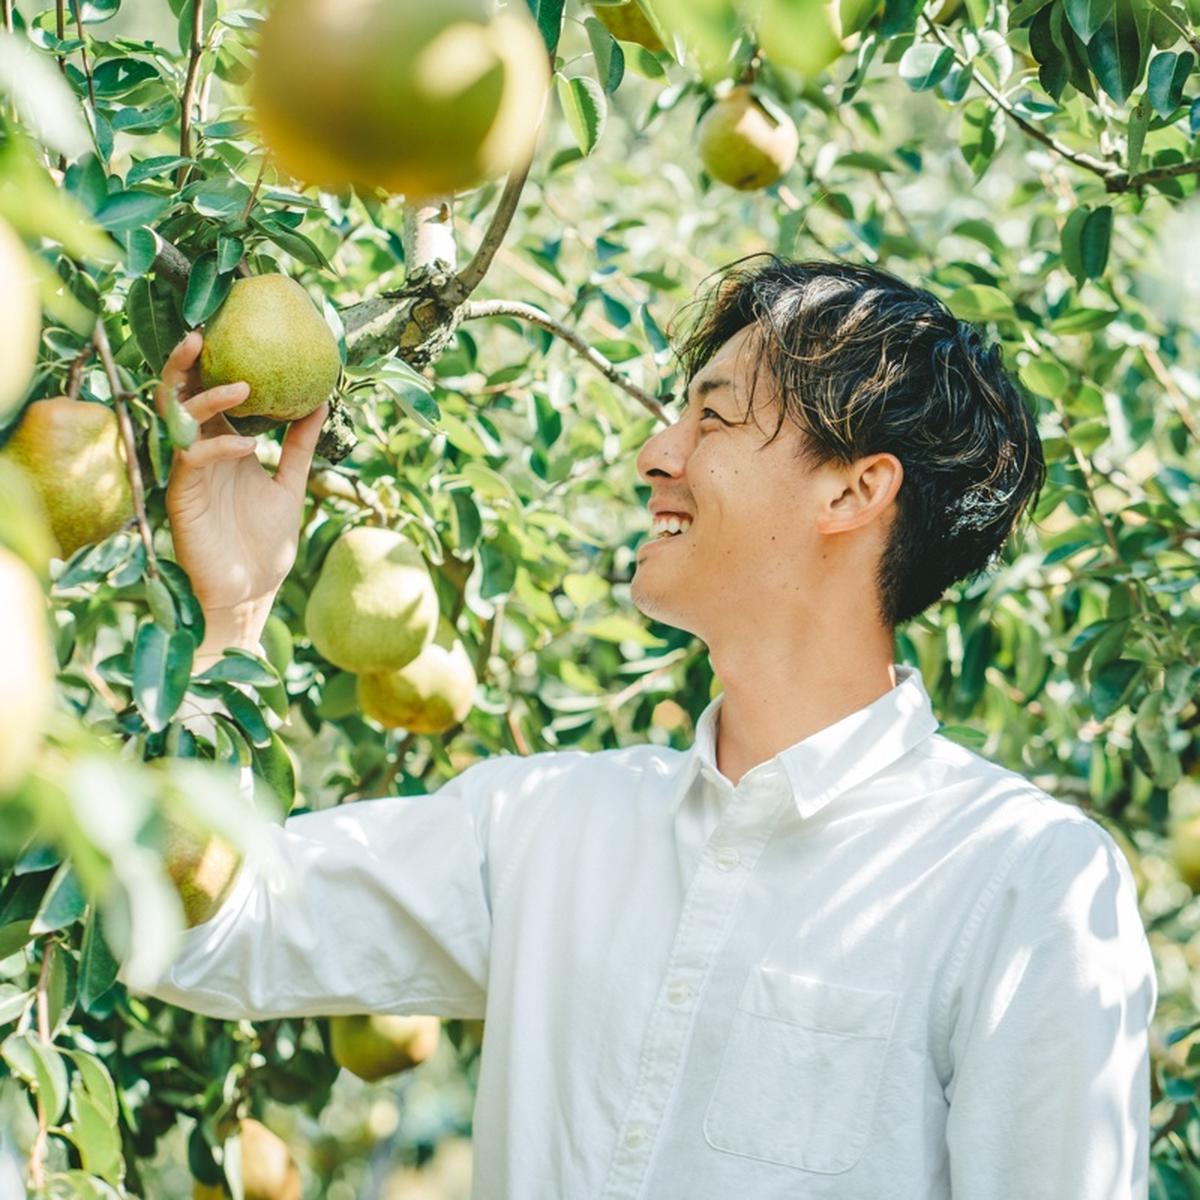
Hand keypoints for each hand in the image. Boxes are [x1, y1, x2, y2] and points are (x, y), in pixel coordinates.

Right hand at [155, 331, 325, 660]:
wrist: (248, 594)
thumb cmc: (264, 545)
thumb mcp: (290, 485)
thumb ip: (300, 445)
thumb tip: (321, 401)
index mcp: (221, 445)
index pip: (207, 392)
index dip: (209, 360)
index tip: (226, 326)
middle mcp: (199, 453)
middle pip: (178, 395)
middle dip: (184, 363)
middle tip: (203, 334)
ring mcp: (188, 474)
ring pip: (179, 420)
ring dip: (207, 399)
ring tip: (243, 387)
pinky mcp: (182, 498)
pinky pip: (193, 459)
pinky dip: (220, 447)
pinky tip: (248, 446)